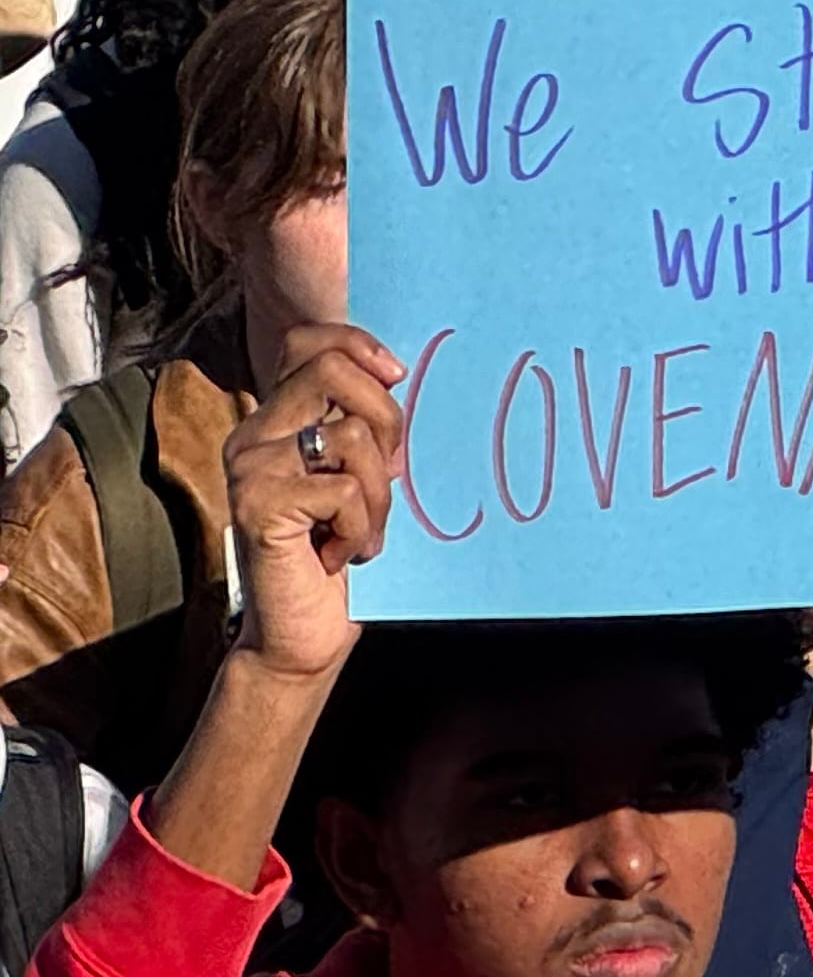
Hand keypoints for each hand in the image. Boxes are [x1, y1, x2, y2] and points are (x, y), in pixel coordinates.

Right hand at [221, 325, 409, 684]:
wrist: (303, 634)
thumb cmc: (340, 553)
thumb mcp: (360, 478)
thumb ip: (364, 431)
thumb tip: (400, 378)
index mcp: (276, 422)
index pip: (309, 342)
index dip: (357, 344)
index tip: (397, 374)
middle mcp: (252, 436)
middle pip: (332, 372)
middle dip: (386, 420)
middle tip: (391, 474)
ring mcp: (249, 468)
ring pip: (350, 434)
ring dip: (379, 493)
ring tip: (363, 531)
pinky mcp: (259, 505)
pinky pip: (343, 489)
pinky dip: (362, 526)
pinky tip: (344, 553)